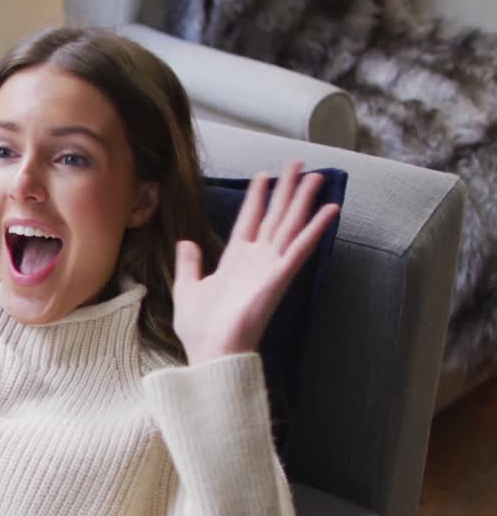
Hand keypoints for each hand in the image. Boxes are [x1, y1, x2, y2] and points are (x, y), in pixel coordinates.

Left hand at [172, 160, 340, 366]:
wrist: (211, 351)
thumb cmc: (200, 328)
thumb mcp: (187, 288)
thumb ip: (189, 264)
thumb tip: (186, 242)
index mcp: (234, 261)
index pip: (249, 220)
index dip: (257, 197)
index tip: (263, 175)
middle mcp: (255, 260)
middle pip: (275, 216)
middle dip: (287, 190)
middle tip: (299, 164)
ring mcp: (270, 267)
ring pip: (290, 225)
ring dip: (304, 201)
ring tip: (317, 177)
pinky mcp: (279, 277)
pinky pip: (300, 248)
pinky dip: (315, 229)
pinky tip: (330, 210)